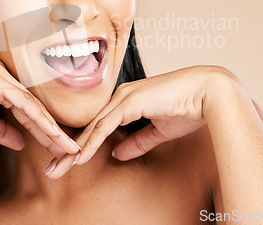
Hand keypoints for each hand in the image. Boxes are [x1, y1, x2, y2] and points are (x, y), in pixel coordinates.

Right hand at [0, 60, 79, 157]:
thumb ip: (1, 131)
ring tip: (68, 147)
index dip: (44, 130)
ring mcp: (2, 76)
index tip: (58, 147)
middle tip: (72, 150)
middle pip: (36, 108)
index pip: (29, 111)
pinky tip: (51, 132)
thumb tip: (21, 143)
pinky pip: (22, 102)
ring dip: (51, 129)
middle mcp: (6, 78)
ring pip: (34, 106)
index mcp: (2, 84)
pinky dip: (37, 118)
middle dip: (54, 132)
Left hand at [44, 65, 232, 177]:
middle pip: (88, 127)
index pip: (97, 126)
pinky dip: (91, 143)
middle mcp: (120, 96)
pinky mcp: (129, 102)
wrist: (209, 92)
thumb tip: (116, 155)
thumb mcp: (158, 131)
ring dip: (74, 151)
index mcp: (126, 101)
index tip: (68, 163)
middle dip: (69, 150)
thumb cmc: (188, 107)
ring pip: (92, 127)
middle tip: (53, 170)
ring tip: (57, 170)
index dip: (82, 146)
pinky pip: (104, 126)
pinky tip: (79, 159)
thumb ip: (137, 142)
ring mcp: (123, 97)